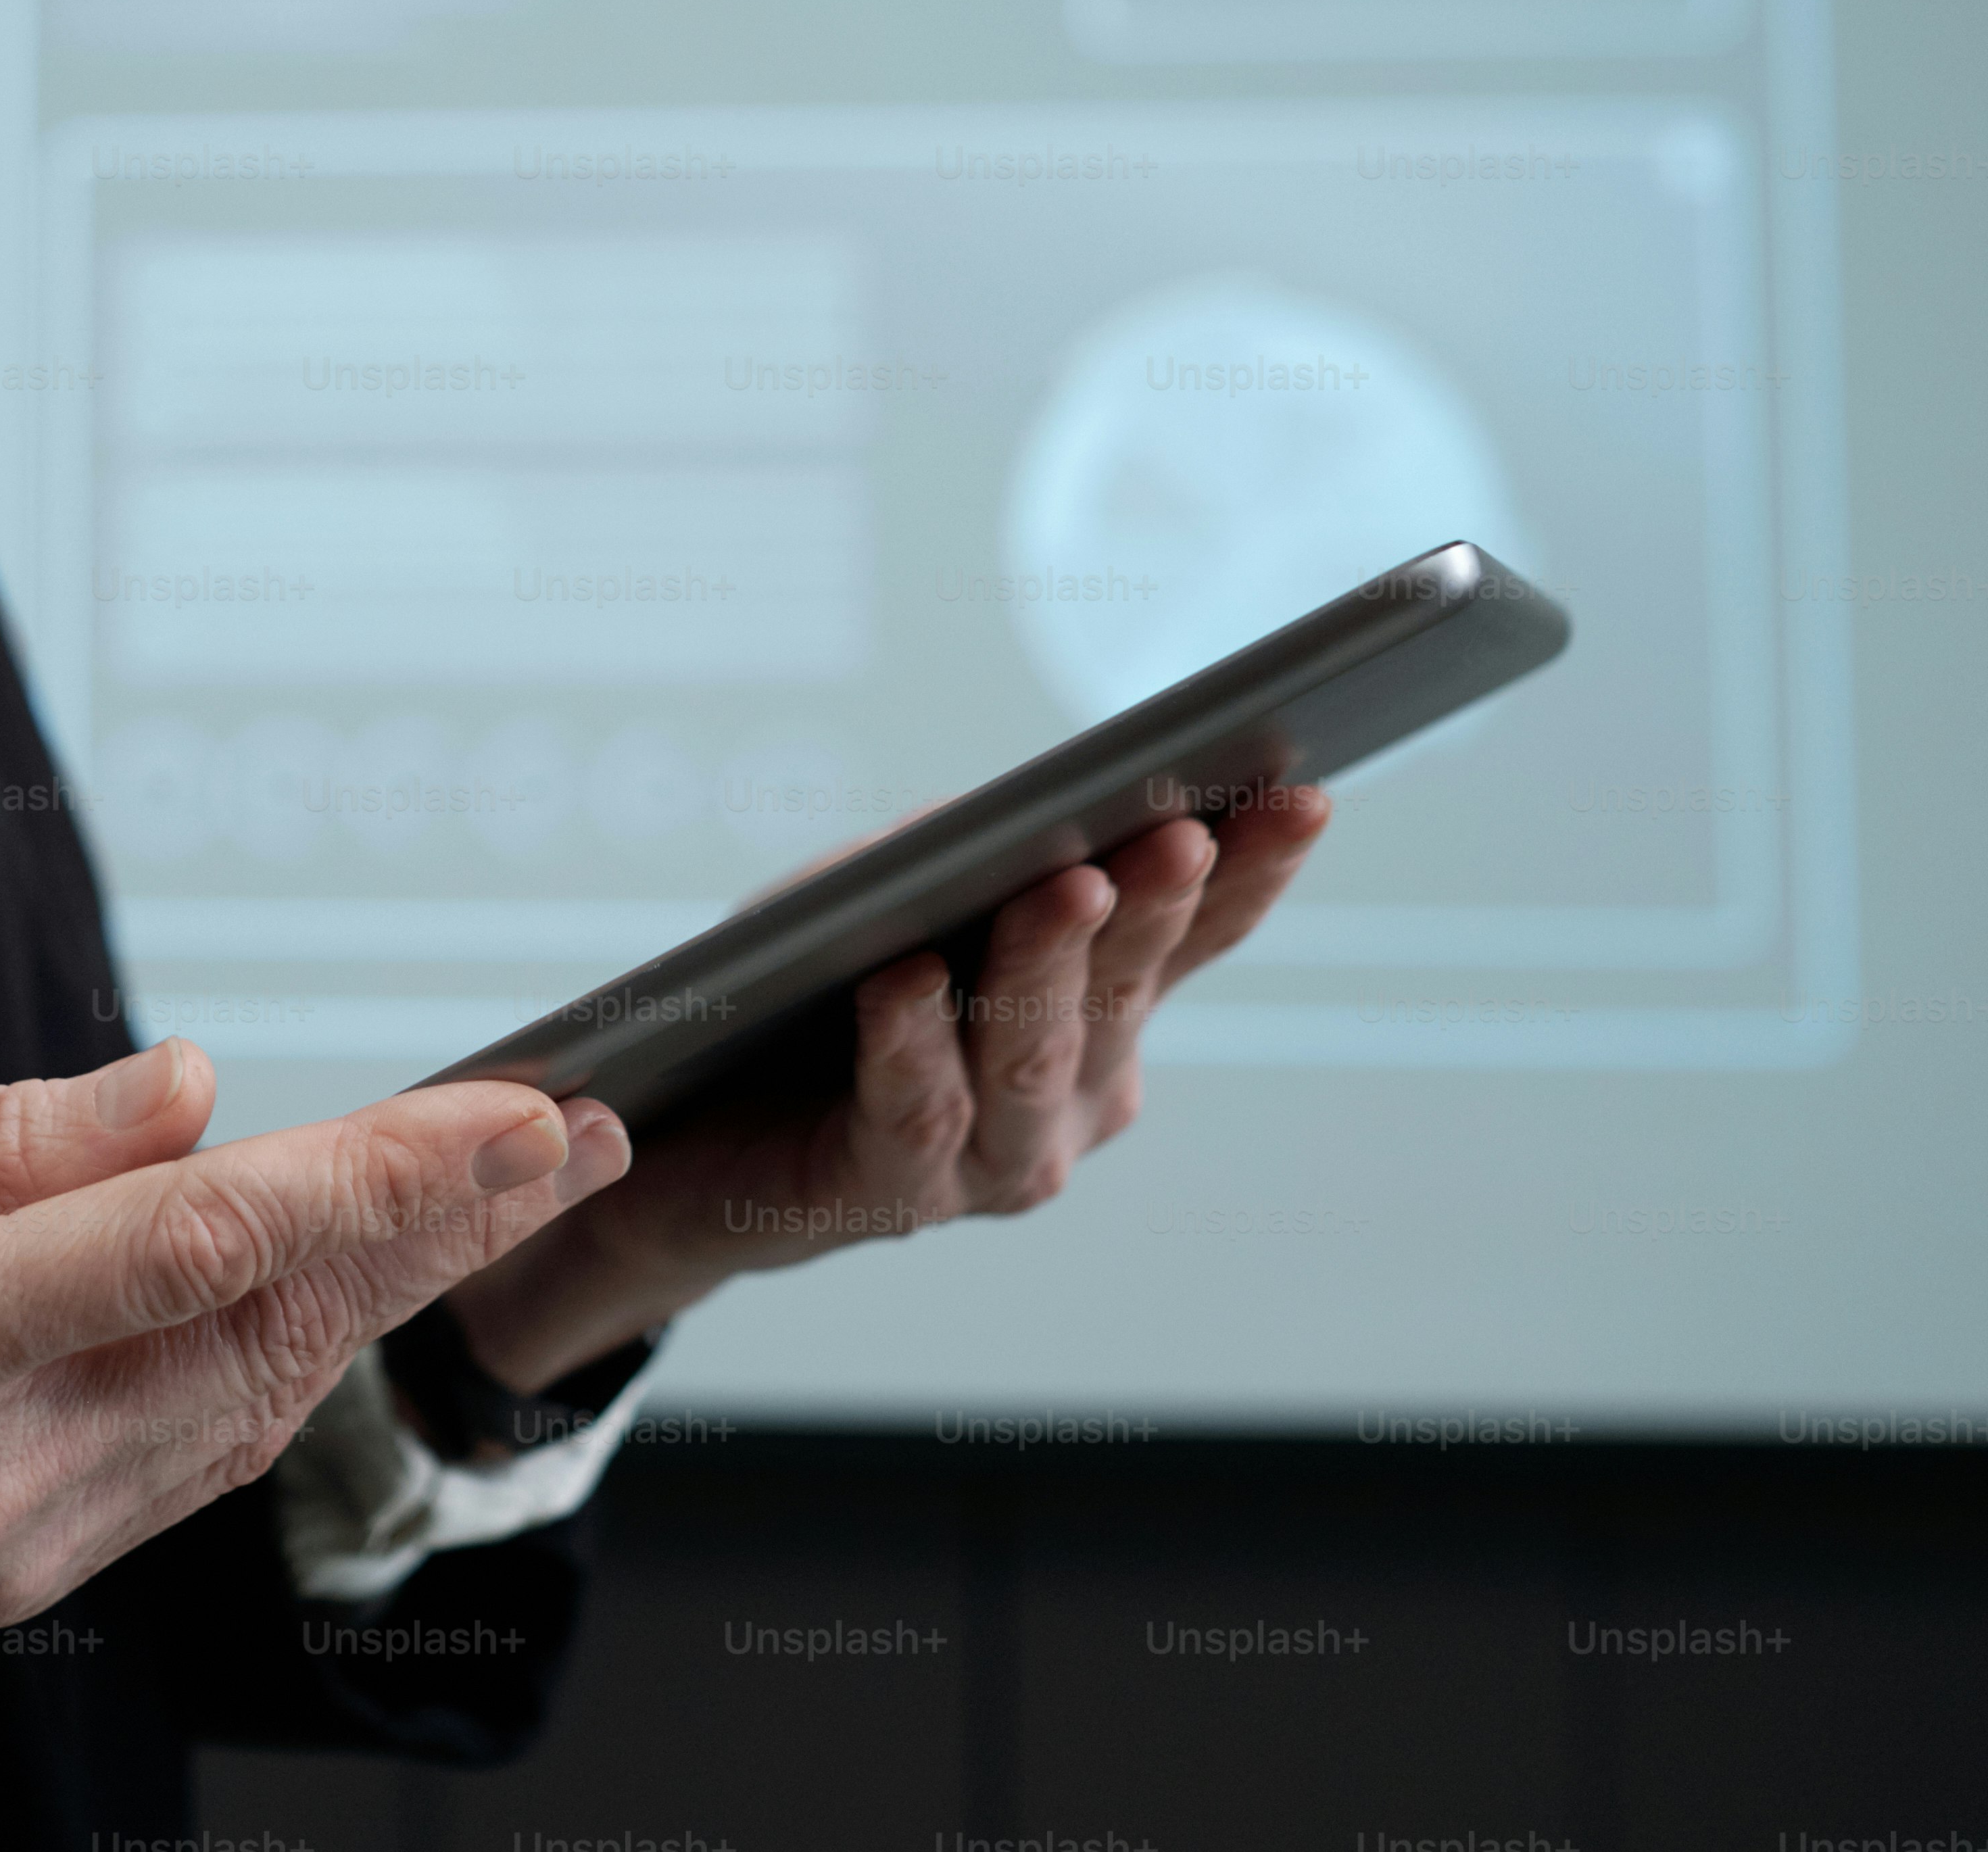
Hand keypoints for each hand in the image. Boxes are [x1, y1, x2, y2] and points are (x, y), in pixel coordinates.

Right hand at [0, 1039, 629, 1850]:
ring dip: (384, 1295)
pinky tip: (342, 1292)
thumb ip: (0, 1139)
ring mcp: (4, 1550)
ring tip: (491, 1193)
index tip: (499, 1115)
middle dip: (440, 1226)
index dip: (375, 1177)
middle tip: (571, 1134)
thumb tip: (183, 1095)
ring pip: (252, 1408)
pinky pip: (190, 1465)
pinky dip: (280, 1363)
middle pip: (270, 1333)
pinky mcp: (11, 1585)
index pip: (198, 1245)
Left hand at [443, 788, 1331, 1394]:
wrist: (686, 1140)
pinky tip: (905, 980)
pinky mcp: (892, 1193)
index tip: (1300, 793)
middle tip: (1175, 831)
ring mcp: (996, 1158)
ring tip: (1068, 886)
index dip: (1251, 872)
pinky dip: (912, 1040)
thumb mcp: (885, 899)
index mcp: (1101, 1013)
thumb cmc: (804, 1000)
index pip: (1195, 936)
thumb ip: (963, 861)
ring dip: (1050, 965)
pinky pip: (916, 1110)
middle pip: (1124, 987)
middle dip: (1155, 905)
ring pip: (1036, 1055)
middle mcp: (1074, 1095)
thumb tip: (1025, 812)